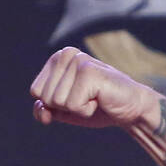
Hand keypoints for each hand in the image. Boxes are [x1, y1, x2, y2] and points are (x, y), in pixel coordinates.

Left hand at [30, 46, 158, 129]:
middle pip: (45, 97)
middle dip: (65, 107)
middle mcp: (67, 54)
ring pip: (57, 102)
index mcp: (58, 59)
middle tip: (87, 98)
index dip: (53, 105)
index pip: (35, 91)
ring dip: (77, 108)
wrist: (130, 109)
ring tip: (94, 98)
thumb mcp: (65, 111)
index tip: (75, 98)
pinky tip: (99, 99)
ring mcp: (78, 61)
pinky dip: (86, 110)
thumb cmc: (98, 107)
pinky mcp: (89, 72)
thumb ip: (45, 109)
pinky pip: (72, 105)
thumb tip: (41, 109)